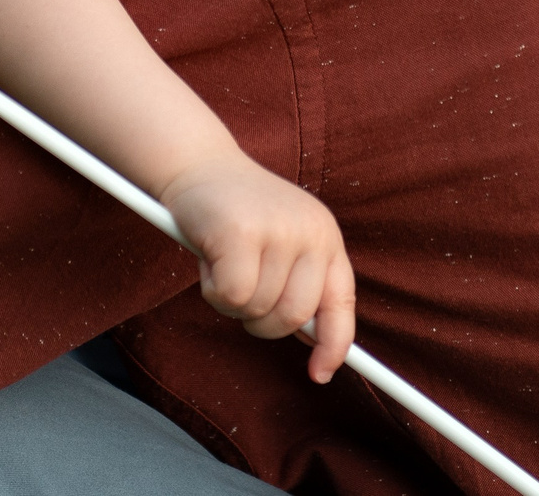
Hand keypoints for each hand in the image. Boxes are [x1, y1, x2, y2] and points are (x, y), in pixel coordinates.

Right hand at [161, 152, 356, 382]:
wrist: (197, 164)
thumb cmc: (237, 213)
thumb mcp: (282, 243)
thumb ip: (301, 284)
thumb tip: (314, 341)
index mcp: (325, 236)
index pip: (341, 303)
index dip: (334, 345)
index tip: (320, 374)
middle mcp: (311, 231)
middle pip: (294, 317)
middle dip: (261, 320)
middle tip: (240, 290)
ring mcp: (278, 230)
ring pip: (258, 310)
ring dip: (231, 301)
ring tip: (223, 261)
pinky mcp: (241, 232)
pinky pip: (231, 298)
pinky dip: (212, 290)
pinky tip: (208, 258)